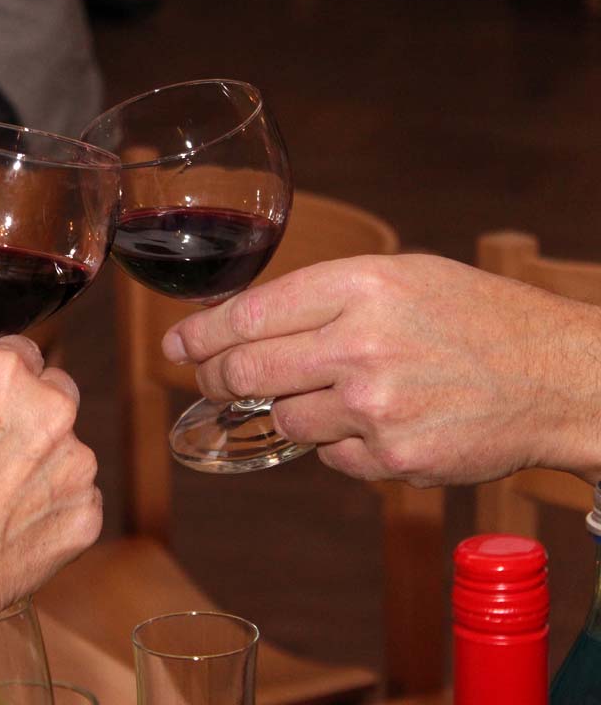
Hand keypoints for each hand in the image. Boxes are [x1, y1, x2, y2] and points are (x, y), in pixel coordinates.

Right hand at [0, 335, 101, 615]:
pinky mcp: (87, 512)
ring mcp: (75, 463)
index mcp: (0, 375)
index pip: (20, 351)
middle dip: (28, 415)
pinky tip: (7, 527)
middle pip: (54, 393)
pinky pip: (72, 497)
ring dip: (39, 464)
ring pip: (65, 448)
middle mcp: (50, 409)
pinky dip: (48, 508)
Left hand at [162, 254, 600, 486]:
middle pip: (244, 371)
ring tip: (333, 391)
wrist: (558, 376)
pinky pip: (328, 455)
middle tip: (208, 378)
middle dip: (214, 377)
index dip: (198, 335)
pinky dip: (338, 442)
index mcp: (359, 286)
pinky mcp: (390, 459)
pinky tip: (377, 420)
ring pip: (283, 418)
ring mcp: (375, 407)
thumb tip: (240, 324)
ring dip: (288, 409)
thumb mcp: (401, 277)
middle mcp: (360, 344)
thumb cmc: (477, 318)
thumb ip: (321, 297)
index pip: (246, 315)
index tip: (178, 345)